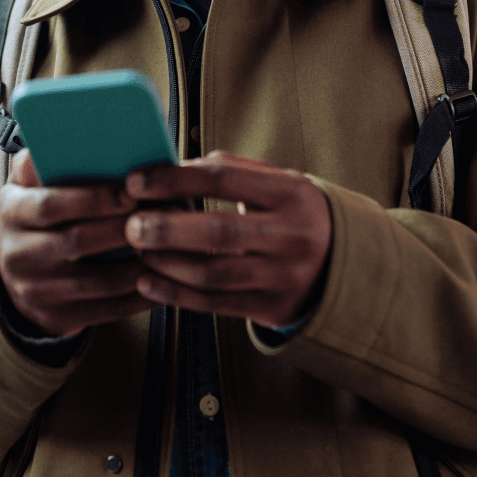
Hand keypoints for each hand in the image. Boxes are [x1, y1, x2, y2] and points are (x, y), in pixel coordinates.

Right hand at [0, 149, 152, 337]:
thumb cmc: (36, 212)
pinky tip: (161, 281)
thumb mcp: (30, 181)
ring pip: (94, 282)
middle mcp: (16, 253)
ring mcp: (34, 290)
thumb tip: (75, 131)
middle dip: (121, 229)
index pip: (49, 204)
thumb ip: (46, 157)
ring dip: (135, 265)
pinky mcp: (54, 318)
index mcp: (11, 210)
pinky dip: (136, 298)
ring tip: (167, 247)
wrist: (15, 268)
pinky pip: (103, 312)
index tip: (130, 192)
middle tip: (159, 217)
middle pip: (75, 242)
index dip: (93, 198)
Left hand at [123, 150, 332, 328]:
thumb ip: (229, 170)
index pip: (224, 179)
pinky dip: (175, 295)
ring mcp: (284, 275)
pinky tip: (148, 282)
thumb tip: (170, 168)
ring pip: (213, 273)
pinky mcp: (273, 308)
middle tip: (130, 224)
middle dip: (166, 228)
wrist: (345, 263)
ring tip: (138, 250)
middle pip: (219, 231)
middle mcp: (291, 235)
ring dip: (166, 263)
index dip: (175, 179)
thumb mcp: (278, 181)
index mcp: (292, 192)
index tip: (137, 182)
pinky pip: (215, 305)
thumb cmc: (294, 213)